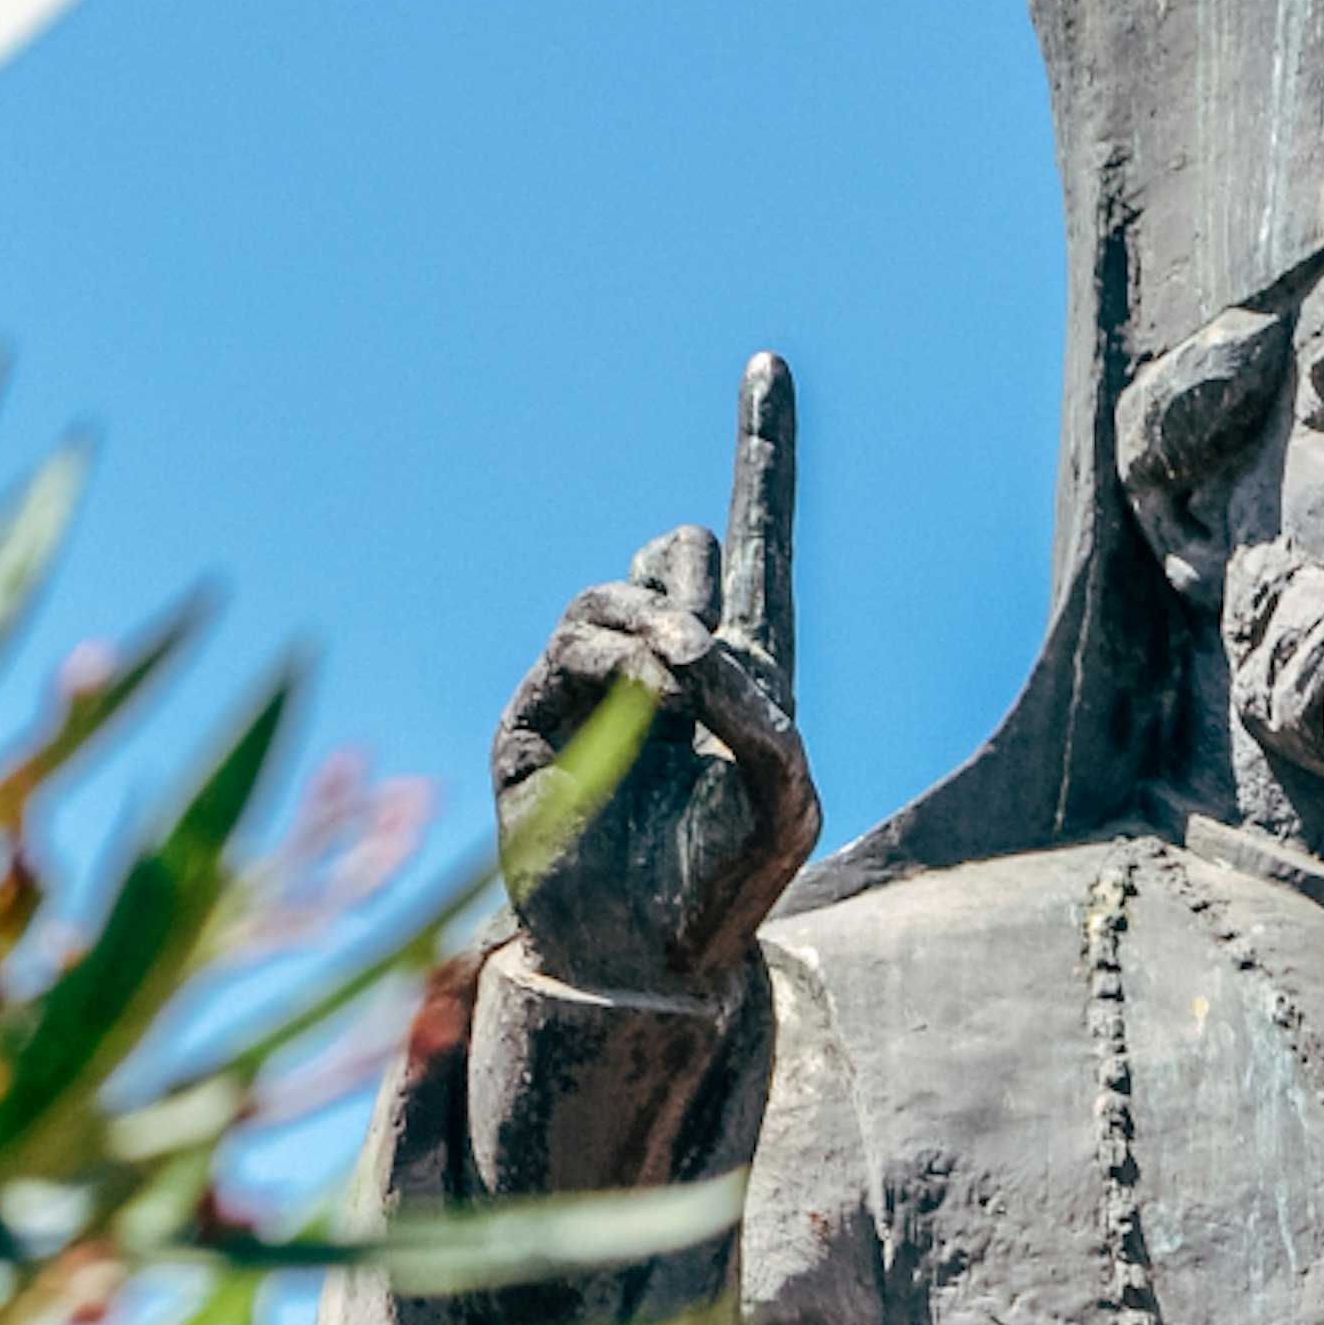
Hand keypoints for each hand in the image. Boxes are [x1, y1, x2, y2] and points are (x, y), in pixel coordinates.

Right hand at [491, 353, 820, 1004]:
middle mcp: (667, 659)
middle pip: (673, 548)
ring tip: (678, 689)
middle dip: (691, 590)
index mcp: (744, 670)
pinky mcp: (536, 711)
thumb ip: (762, 713)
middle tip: (703, 670)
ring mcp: (595, 681)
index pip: (754, 543)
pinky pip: (574, 645)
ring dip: (654, 630)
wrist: (647, 959)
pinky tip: (646, 700)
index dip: (763, 454)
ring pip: (616, 591)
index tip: (770, 366)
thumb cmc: (728, 885)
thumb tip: (682, 647)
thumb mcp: (787, 800)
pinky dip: (618, 663)